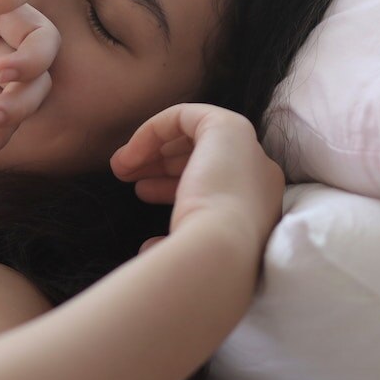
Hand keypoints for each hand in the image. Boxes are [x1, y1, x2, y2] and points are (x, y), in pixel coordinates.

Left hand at [109, 104, 285, 258]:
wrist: (220, 253)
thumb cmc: (204, 263)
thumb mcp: (189, 250)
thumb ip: (176, 241)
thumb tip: (150, 247)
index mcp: (257, 207)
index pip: (213, 183)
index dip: (172, 184)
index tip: (141, 193)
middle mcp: (260, 176)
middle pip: (204, 157)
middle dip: (161, 164)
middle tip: (127, 177)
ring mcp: (248, 149)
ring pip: (194, 135)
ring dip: (153, 148)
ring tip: (120, 168)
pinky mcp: (230, 127)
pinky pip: (185, 116)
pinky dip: (154, 130)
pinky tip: (130, 155)